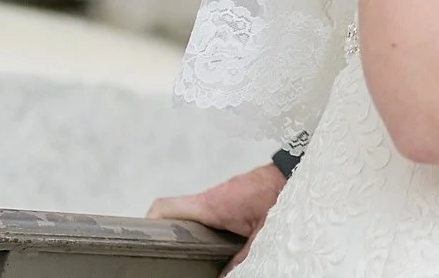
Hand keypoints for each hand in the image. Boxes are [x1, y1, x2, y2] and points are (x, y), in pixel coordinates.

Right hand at [148, 162, 287, 270]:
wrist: (297, 171)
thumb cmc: (279, 194)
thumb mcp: (260, 233)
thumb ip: (242, 257)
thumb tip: (226, 275)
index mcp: (211, 204)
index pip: (165, 207)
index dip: (148, 222)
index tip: (142, 238)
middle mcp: (210, 198)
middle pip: (173, 213)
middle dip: (166, 233)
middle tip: (164, 254)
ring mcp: (218, 196)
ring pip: (191, 214)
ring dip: (187, 230)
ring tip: (186, 253)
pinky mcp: (229, 197)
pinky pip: (207, 212)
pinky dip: (204, 225)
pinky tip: (211, 242)